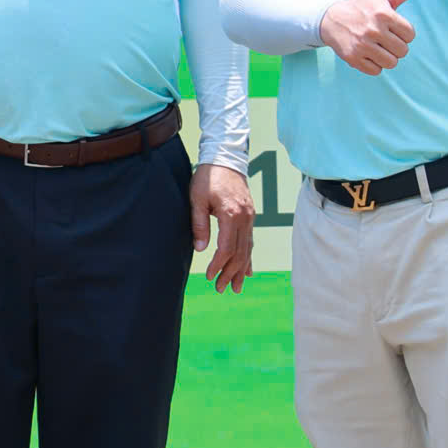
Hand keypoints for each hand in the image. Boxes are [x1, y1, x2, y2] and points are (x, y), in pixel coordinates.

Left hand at [192, 164, 254, 293]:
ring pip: (247, 249)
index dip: (218, 265)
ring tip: (236, 288)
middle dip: (230, 273)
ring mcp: (250, 218)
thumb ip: (199, 224)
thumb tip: (201, 249)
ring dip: (240, 270)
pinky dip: (249, 258)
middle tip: (220, 289)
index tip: (209, 276)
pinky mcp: (250, 216)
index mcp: (231, 215)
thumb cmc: (208, 177)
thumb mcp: (197, 199)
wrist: (225, 158)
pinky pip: (250, 241)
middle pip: (239, 253)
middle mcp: (245, 219)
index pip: (227, 248)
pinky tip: (247, 271)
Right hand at [320, 0, 425, 74]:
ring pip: (391, 63)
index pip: (410, 35)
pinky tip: (367, 54)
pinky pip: (376, 71)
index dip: (403, 33)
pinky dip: (373, 65)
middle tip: (383, 39)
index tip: (392, 28)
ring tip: (376, 47)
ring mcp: (362, 45)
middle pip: (403, 51)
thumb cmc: (362, 8)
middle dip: (395, 46)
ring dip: (386, 57)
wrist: (329, 19)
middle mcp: (373, 30)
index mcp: (383, 14)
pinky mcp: (352, 58)